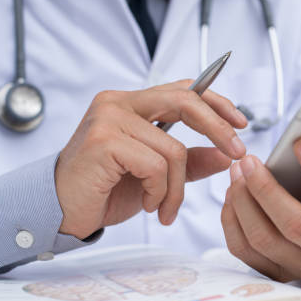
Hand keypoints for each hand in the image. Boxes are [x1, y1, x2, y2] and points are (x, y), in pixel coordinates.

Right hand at [55, 80, 247, 239]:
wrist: (59, 212)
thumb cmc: (104, 190)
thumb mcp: (156, 176)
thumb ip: (189, 162)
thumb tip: (224, 155)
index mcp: (131, 103)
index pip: (183, 88)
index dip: (216, 101)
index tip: (240, 123)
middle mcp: (118, 102)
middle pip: (185, 101)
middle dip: (218, 129)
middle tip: (236, 154)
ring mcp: (109, 118)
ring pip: (173, 148)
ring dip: (177, 187)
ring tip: (165, 208)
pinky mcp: (103, 141)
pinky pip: (155, 166)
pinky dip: (160, 192)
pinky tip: (149, 204)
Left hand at [221, 132, 300, 280]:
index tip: (300, 142)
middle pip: (295, 225)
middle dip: (267, 190)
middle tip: (249, 161)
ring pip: (264, 239)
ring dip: (244, 202)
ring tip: (238, 171)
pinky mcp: (278, 271)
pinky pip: (245, 250)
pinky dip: (233, 220)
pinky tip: (234, 193)